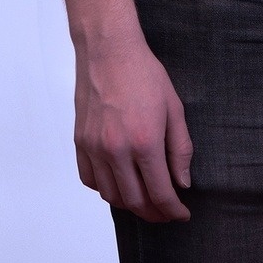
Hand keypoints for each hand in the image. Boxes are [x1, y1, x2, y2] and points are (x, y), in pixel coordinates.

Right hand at [74, 33, 192, 222]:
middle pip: (135, 201)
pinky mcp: (80, 142)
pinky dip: (106, 189)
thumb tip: (181, 182)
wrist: (109, 49)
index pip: (160, 193)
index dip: (173, 210)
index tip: (181, 214)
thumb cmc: (143, 73)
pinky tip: (119, 182)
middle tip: (166, 211)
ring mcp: (94, 147)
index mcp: (144, 141)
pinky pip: (90, 180)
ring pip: (111, 196)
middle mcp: (116, 150)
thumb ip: (180, 148)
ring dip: (130, 204)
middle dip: (154, 213)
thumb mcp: (174, 107)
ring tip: (145, 199)